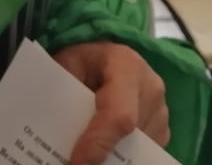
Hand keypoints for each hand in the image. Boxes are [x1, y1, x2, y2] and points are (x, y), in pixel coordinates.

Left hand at [52, 42, 169, 164]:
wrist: (104, 58)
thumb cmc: (83, 61)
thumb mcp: (66, 64)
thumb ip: (61, 89)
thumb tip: (49, 127)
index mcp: (126, 65)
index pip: (118, 114)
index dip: (98, 142)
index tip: (76, 162)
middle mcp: (151, 87)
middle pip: (130, 134)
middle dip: (102, 154)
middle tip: (74, 160)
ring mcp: (161, 109)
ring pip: (139, 147)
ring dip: (112, 155)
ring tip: (84, 152)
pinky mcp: (162, 127)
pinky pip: (145, 151)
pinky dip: (122, 155)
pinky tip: (102, 150)